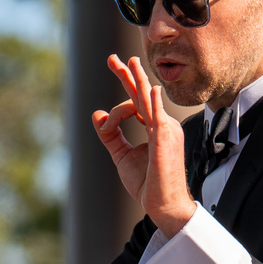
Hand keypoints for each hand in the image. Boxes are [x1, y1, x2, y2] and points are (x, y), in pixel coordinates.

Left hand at [93, 55, 195, 237]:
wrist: (162, 205)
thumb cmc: (148, 183)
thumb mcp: (122, 156)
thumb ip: (110, 135)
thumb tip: (97, 114)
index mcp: (155, 127)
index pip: (137, 102)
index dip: (121, 96)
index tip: (107, 106)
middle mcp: (162, 124)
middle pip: (141, 94)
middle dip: (127, 75)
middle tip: (113, 58)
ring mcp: (165, 130)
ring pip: (145, 101)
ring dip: (136, 80)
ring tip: (128, 62)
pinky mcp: (165, 139)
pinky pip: (157, 116)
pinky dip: (154, 102)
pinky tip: (151, 90)